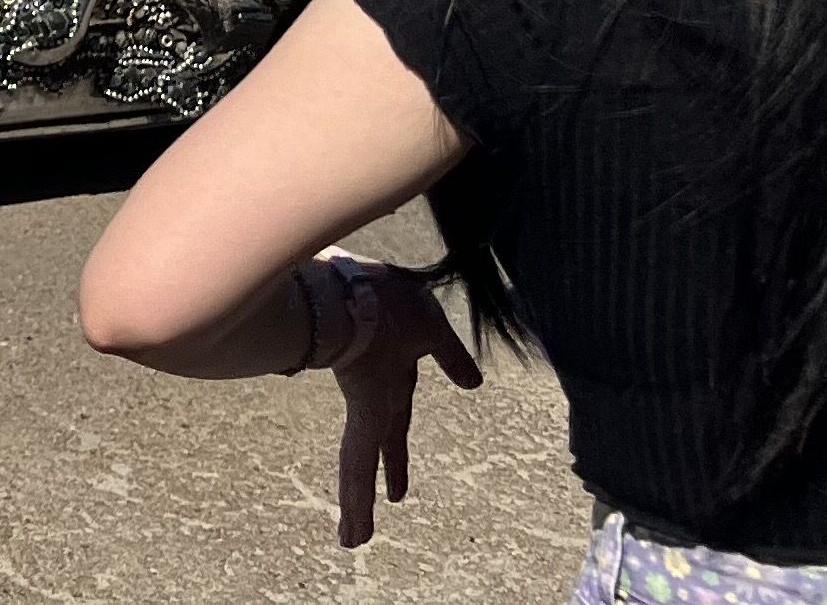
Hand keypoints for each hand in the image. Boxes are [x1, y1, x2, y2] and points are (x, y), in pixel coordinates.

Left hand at [327, 260, 482, 547]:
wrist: (361, 288)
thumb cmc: (390, 294)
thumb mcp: (429, 326)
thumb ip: (449, 354)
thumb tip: (474, 383)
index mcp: (392, 371)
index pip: (396, 411)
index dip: (396, 435)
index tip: (392, 450)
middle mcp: (377, 392)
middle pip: (379, 438)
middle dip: (384, 466)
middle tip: (388, 498)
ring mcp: (366, 408)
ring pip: (359, 464)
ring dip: (358, 501)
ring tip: (353, 538)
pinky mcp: (360, 420)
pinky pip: (358, 468)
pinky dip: (356, 500)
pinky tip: (353, 535)